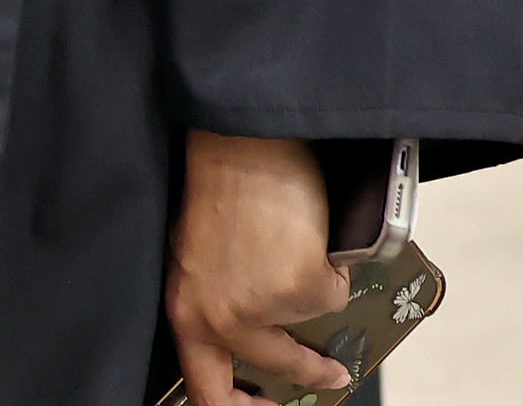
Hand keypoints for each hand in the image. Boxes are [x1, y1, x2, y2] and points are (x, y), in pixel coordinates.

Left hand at [168, 132, 352, 400]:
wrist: (243, 142)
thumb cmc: (221, 186)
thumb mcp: (203, 259)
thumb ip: (222, 302)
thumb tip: (263, 333)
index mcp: (188, 315)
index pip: (208, 394)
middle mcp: (222, 321)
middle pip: (277, 366)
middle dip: (313, 373)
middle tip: (330, 374)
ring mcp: (265, 308)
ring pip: (311, 318)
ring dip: (316, 288)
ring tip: (299, 242)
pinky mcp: (303, 287)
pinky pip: (334, 291)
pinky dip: (333, 267)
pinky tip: (312, 233)